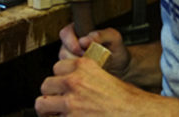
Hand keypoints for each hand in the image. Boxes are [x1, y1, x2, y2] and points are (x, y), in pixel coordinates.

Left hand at [35, 56, 156, 116]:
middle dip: (50, 94)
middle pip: (46, 84)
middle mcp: (74, 81)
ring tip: (53, 114)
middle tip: (55, 103)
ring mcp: (71, 102)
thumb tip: (69, 87)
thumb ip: (85, 77)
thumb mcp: (105, 76)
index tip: (64, 87)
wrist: (136, 113)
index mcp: (84, 66)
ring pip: (41, 104)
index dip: (60, 78)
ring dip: (47, 110)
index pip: (57, 67)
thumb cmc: (126, 99)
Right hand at [57, 23, 130, 78]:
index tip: (82, 49)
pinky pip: (69, 74)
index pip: (65, 33)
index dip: (71, 42)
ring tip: (92, 66)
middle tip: (89, 60)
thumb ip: (101, 34)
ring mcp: (70, 58)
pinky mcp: (73, 71)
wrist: (121, 67)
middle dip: (75, 57)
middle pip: (63, 50)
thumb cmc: (116, 50)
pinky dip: (78, 74)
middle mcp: (71, 44)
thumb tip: (85, 39)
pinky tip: (90, 73)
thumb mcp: (114, 38)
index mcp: (78, 31)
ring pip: (64, 64)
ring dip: (78, 67)